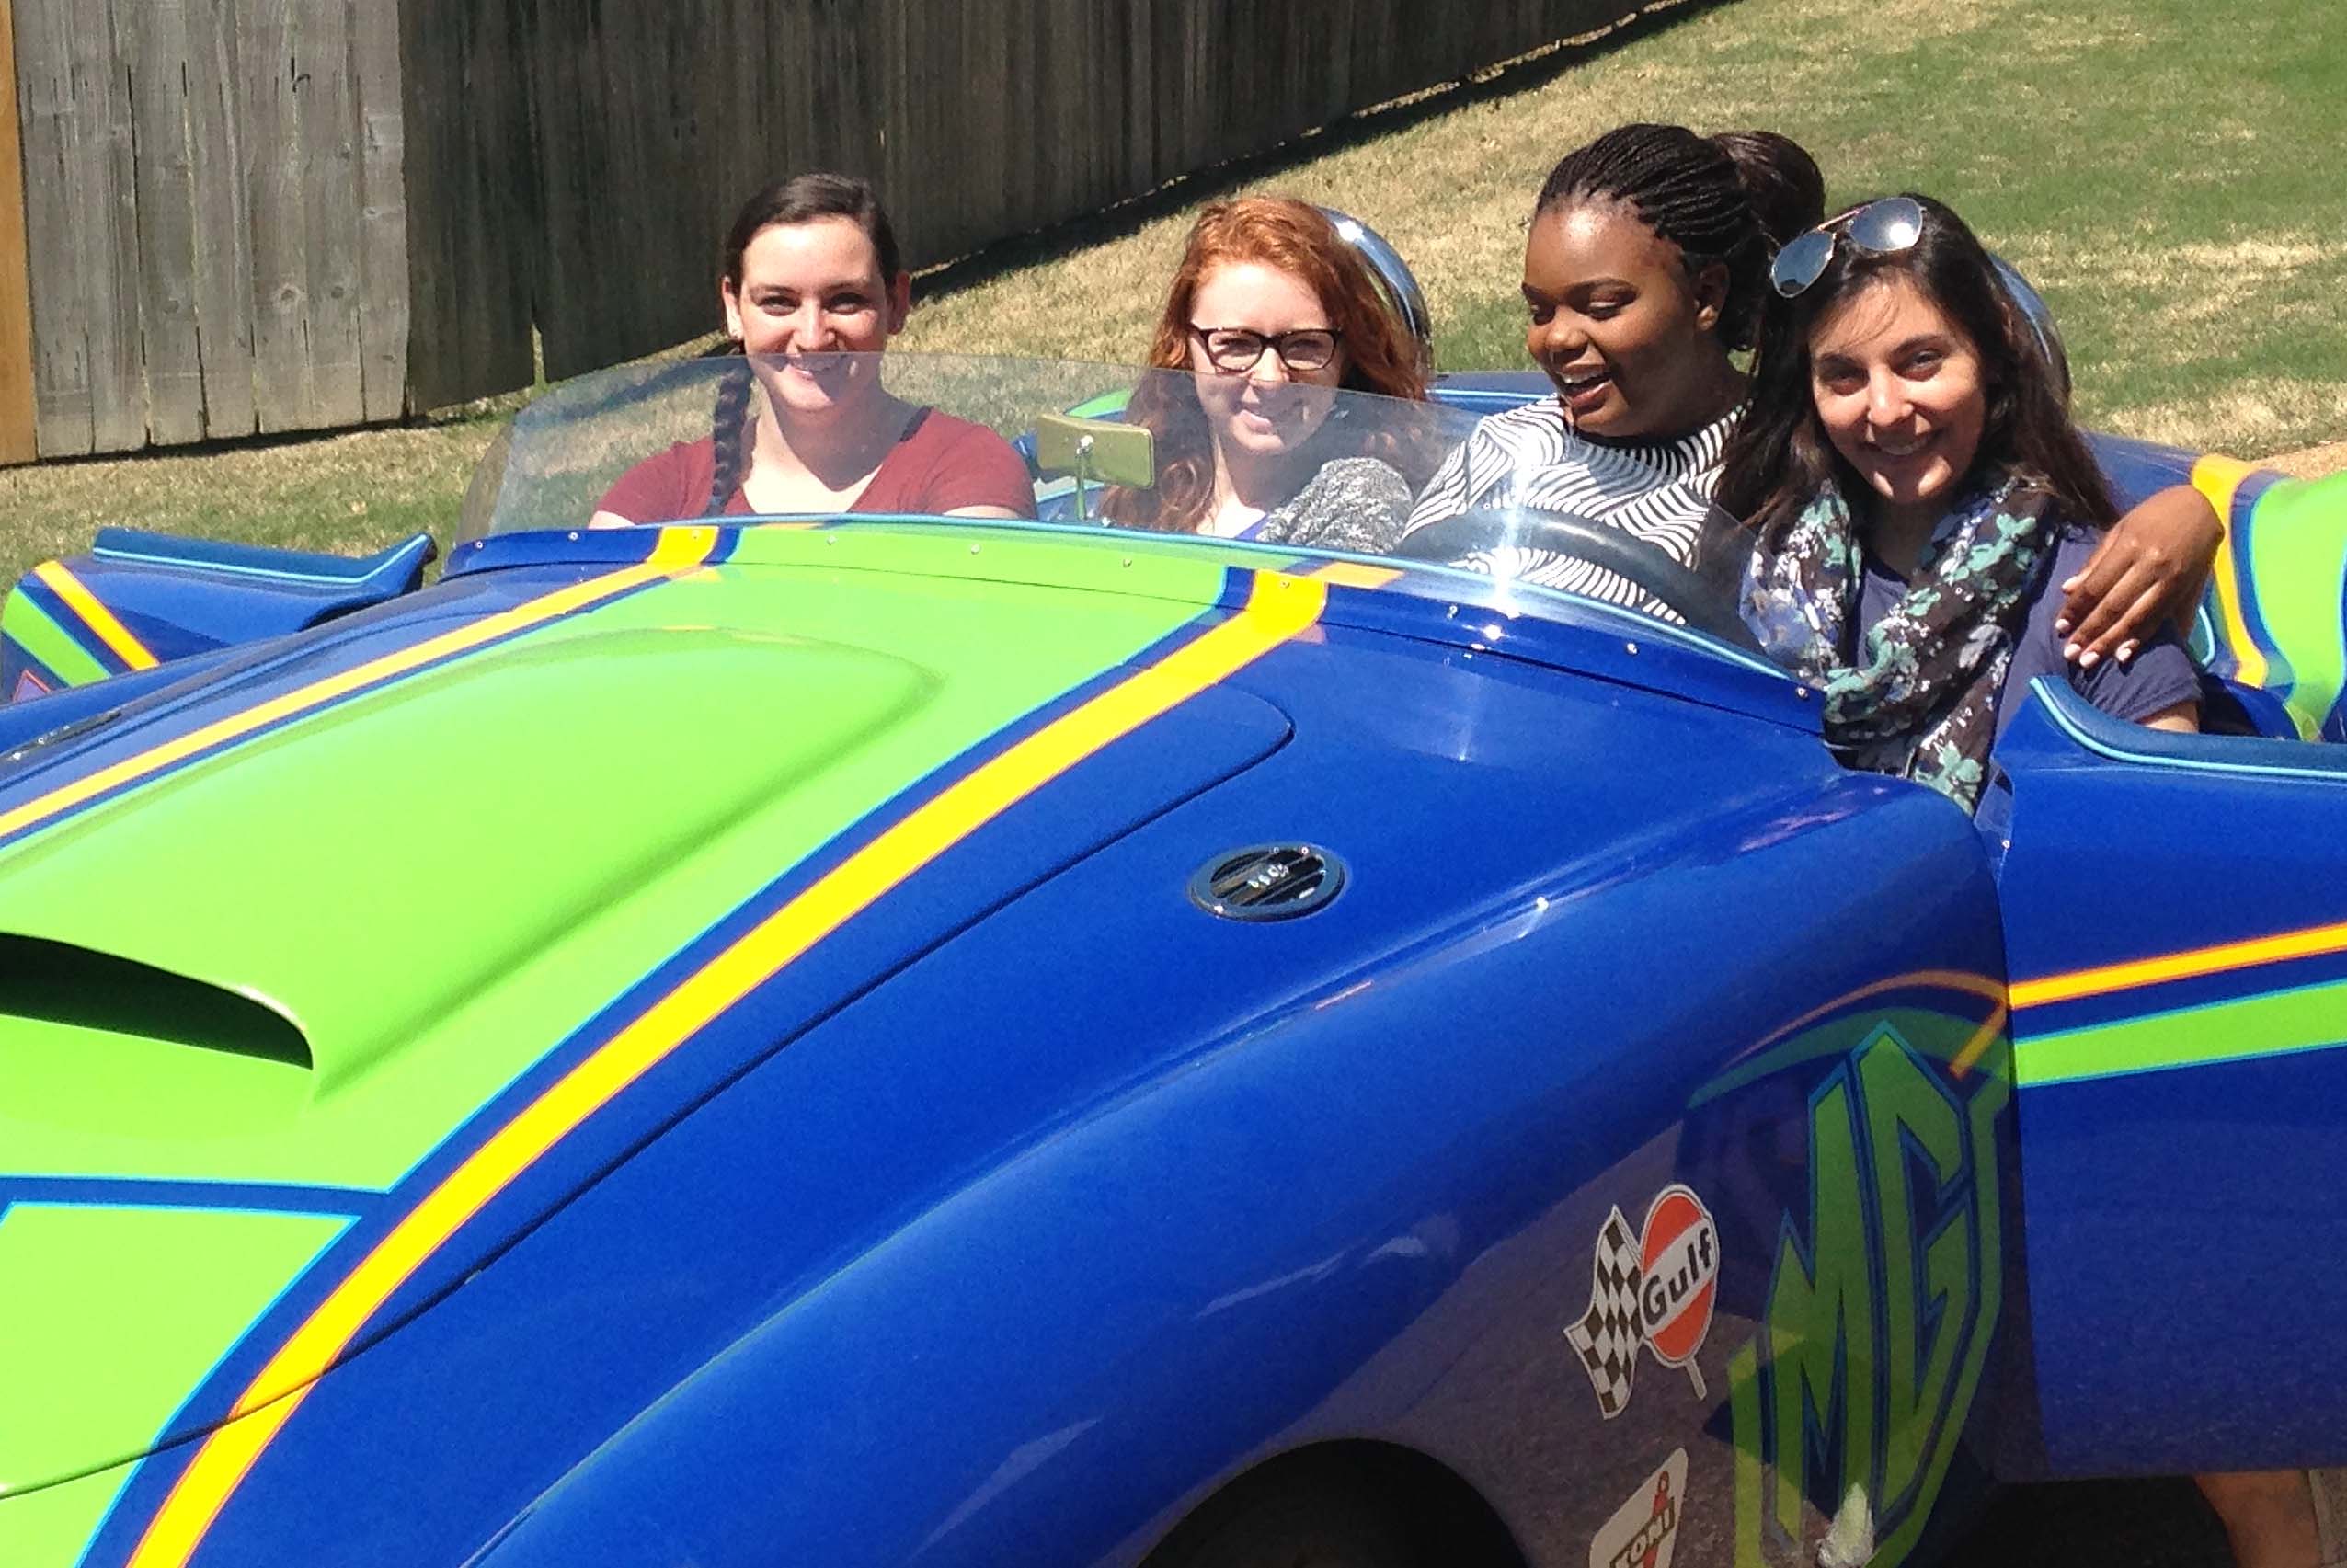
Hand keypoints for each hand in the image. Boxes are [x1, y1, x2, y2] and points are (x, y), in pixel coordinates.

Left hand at [2054, 484, 2221, 666]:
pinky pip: (2159, 618)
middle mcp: (2150, 564)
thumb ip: (2095, 561)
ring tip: (2090, 662)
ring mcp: (2170, 578)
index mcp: (2129, 546)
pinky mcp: (2184, 589)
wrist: (2201, 508)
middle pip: (2114, 606)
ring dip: (2111, 642)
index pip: (2096, 586)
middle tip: (2071, 654)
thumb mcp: (2120, 529)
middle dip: (2090, 632)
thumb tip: (2068, 590)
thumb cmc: (2153, 517)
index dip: (2076, 609)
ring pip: (2136, 616)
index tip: (2059, 628)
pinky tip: (2124, 654)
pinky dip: (2141, 638)